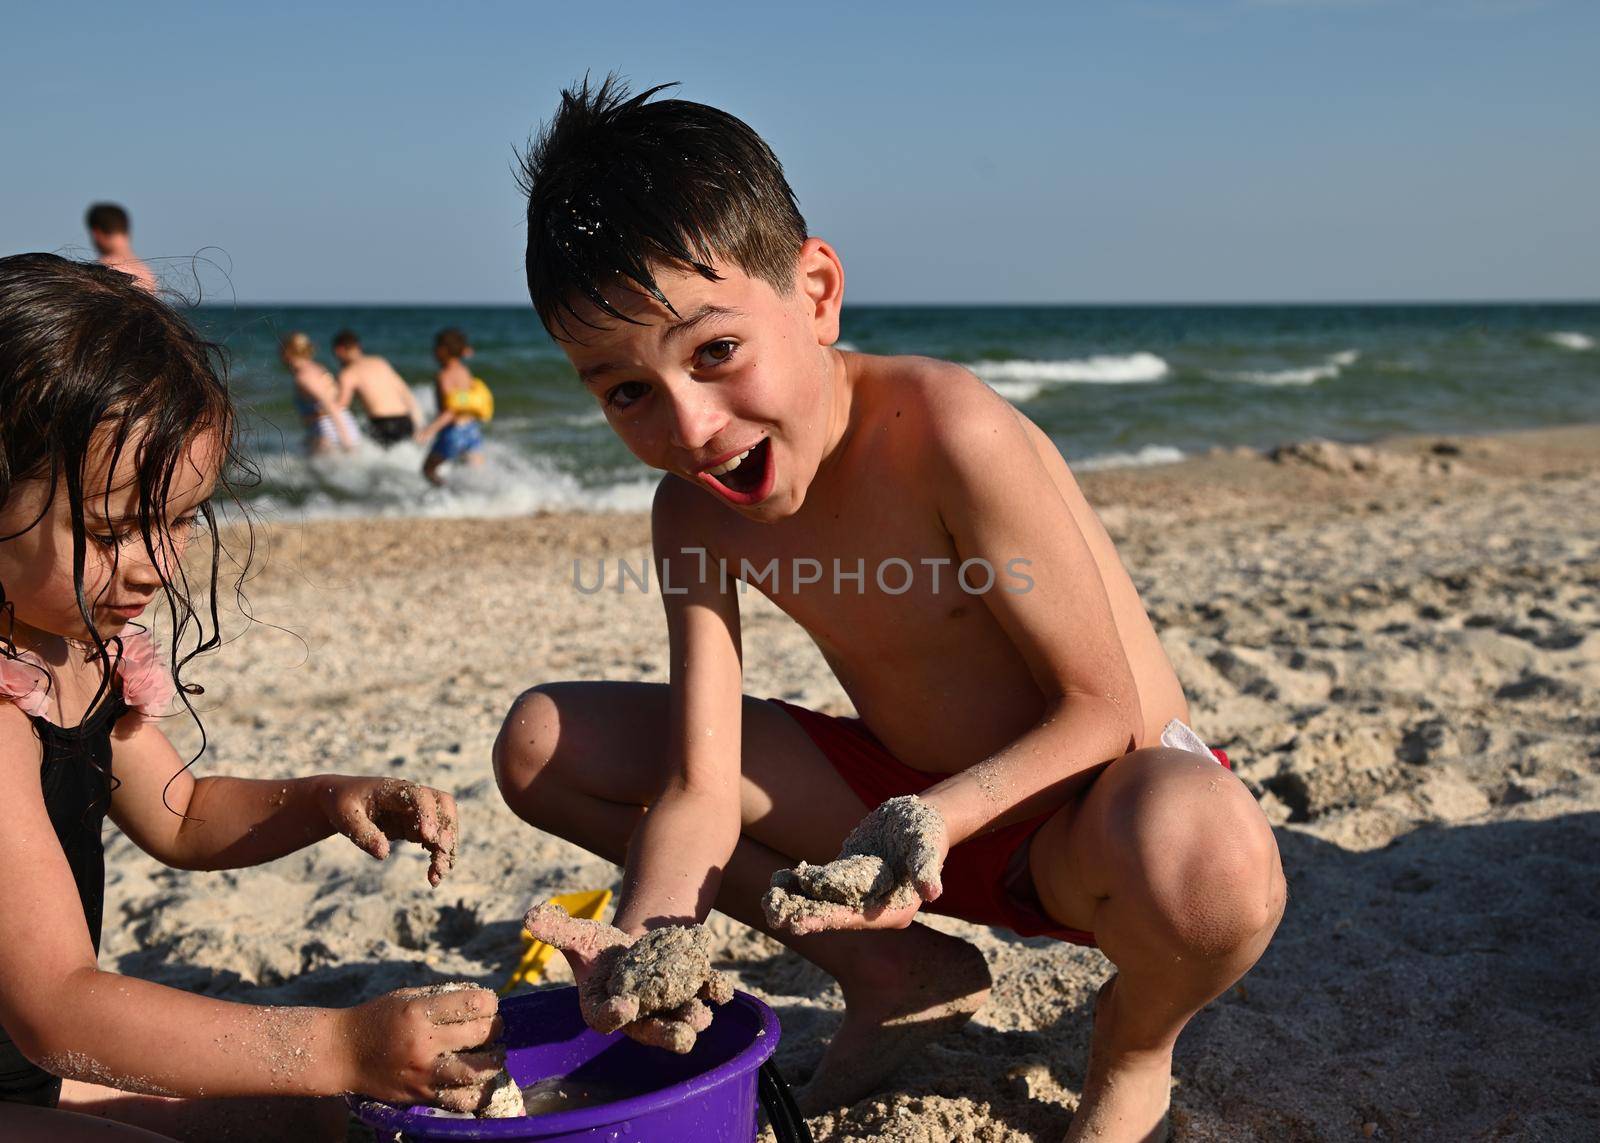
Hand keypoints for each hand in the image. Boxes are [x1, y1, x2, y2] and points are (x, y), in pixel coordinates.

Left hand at [319, 777, 458, 885]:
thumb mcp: (344, 816)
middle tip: (442, 854)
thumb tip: (384, 854)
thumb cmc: (341, 803)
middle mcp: (412, 798)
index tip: (427, 836)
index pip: (420, 796)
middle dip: (447, 830)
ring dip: (445, 850)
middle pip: (444, 806)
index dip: (428, 814)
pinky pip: (434, 842)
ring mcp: (417, 813)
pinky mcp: (416, 828)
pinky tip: (433, 877)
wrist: (341, 801)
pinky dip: (437, 857)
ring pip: (443, 826)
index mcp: (394, 789)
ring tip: (437, 876)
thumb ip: (363, 833)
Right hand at [340, 984, 502, 1111]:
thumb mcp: (406, 996)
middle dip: (495, 1028)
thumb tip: (481, 1000)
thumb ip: (443, 996)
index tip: (488, 1004)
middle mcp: (423, 1043)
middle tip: (492, 1028)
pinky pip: (460, 1101)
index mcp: (419, 1012)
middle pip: (481, 1034)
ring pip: (477, 1071)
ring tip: (492, 1055)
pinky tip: (478, 1081)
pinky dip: (478, 1092)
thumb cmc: (376, 1018)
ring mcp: (422, 1073)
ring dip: (493, 1061)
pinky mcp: (420, 1096)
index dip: (490, 1002)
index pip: (474, 1004)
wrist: (341, 1054)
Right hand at [523, 903, 733, 1053]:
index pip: (608, 1019)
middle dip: (667, 1035)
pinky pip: (706, 995)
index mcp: (606, 1009)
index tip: (625, 1007)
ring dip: (694, 1019)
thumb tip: (530, 916)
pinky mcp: (693, 991)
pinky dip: (715, 991)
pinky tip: (720, 987)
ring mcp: (669, 1007)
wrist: (636, 943)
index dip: (616, 1015)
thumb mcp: (581, 936)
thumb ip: (557, 931)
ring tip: (701, 1014)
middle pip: (653, 1031)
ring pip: (683, 1020)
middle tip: (682, 1037)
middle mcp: (640, 1016)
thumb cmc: (603, 949)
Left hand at [764, 794, 948, 934]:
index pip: (856, 918)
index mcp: (894, 910)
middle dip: (805, 915)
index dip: (827, 920)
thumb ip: (927, 869)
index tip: (799, 923)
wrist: (921, 816)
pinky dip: (801, 883)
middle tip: (774, 918)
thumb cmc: (927, 832)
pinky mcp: (847, 877)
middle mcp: (874, 907)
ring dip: (797, 901)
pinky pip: (821, 884)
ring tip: (767, 901)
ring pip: (823, 900)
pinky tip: (777, 881)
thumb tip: (933, 892)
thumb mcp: (928, 847)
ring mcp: (858, 893)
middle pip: (835, 914)